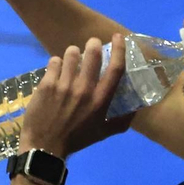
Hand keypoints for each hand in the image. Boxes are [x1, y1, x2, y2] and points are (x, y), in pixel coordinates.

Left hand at [20, 35, 127, 158]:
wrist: (45, 146)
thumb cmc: (76, 139)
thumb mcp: (103, 133)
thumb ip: (122, 121)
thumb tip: (137, 109)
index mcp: (101, 101)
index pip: (115, 69)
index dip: (119, 50)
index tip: (118, 38)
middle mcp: (84, 90)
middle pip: (93, 55)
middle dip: (93, 44)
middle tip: (91, 44)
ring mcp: (64, 85)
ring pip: (71, 54)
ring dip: (73, 53)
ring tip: (71, 59)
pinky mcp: (46, 84)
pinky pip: (54, 61)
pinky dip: (57, 62)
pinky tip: (57, 69)